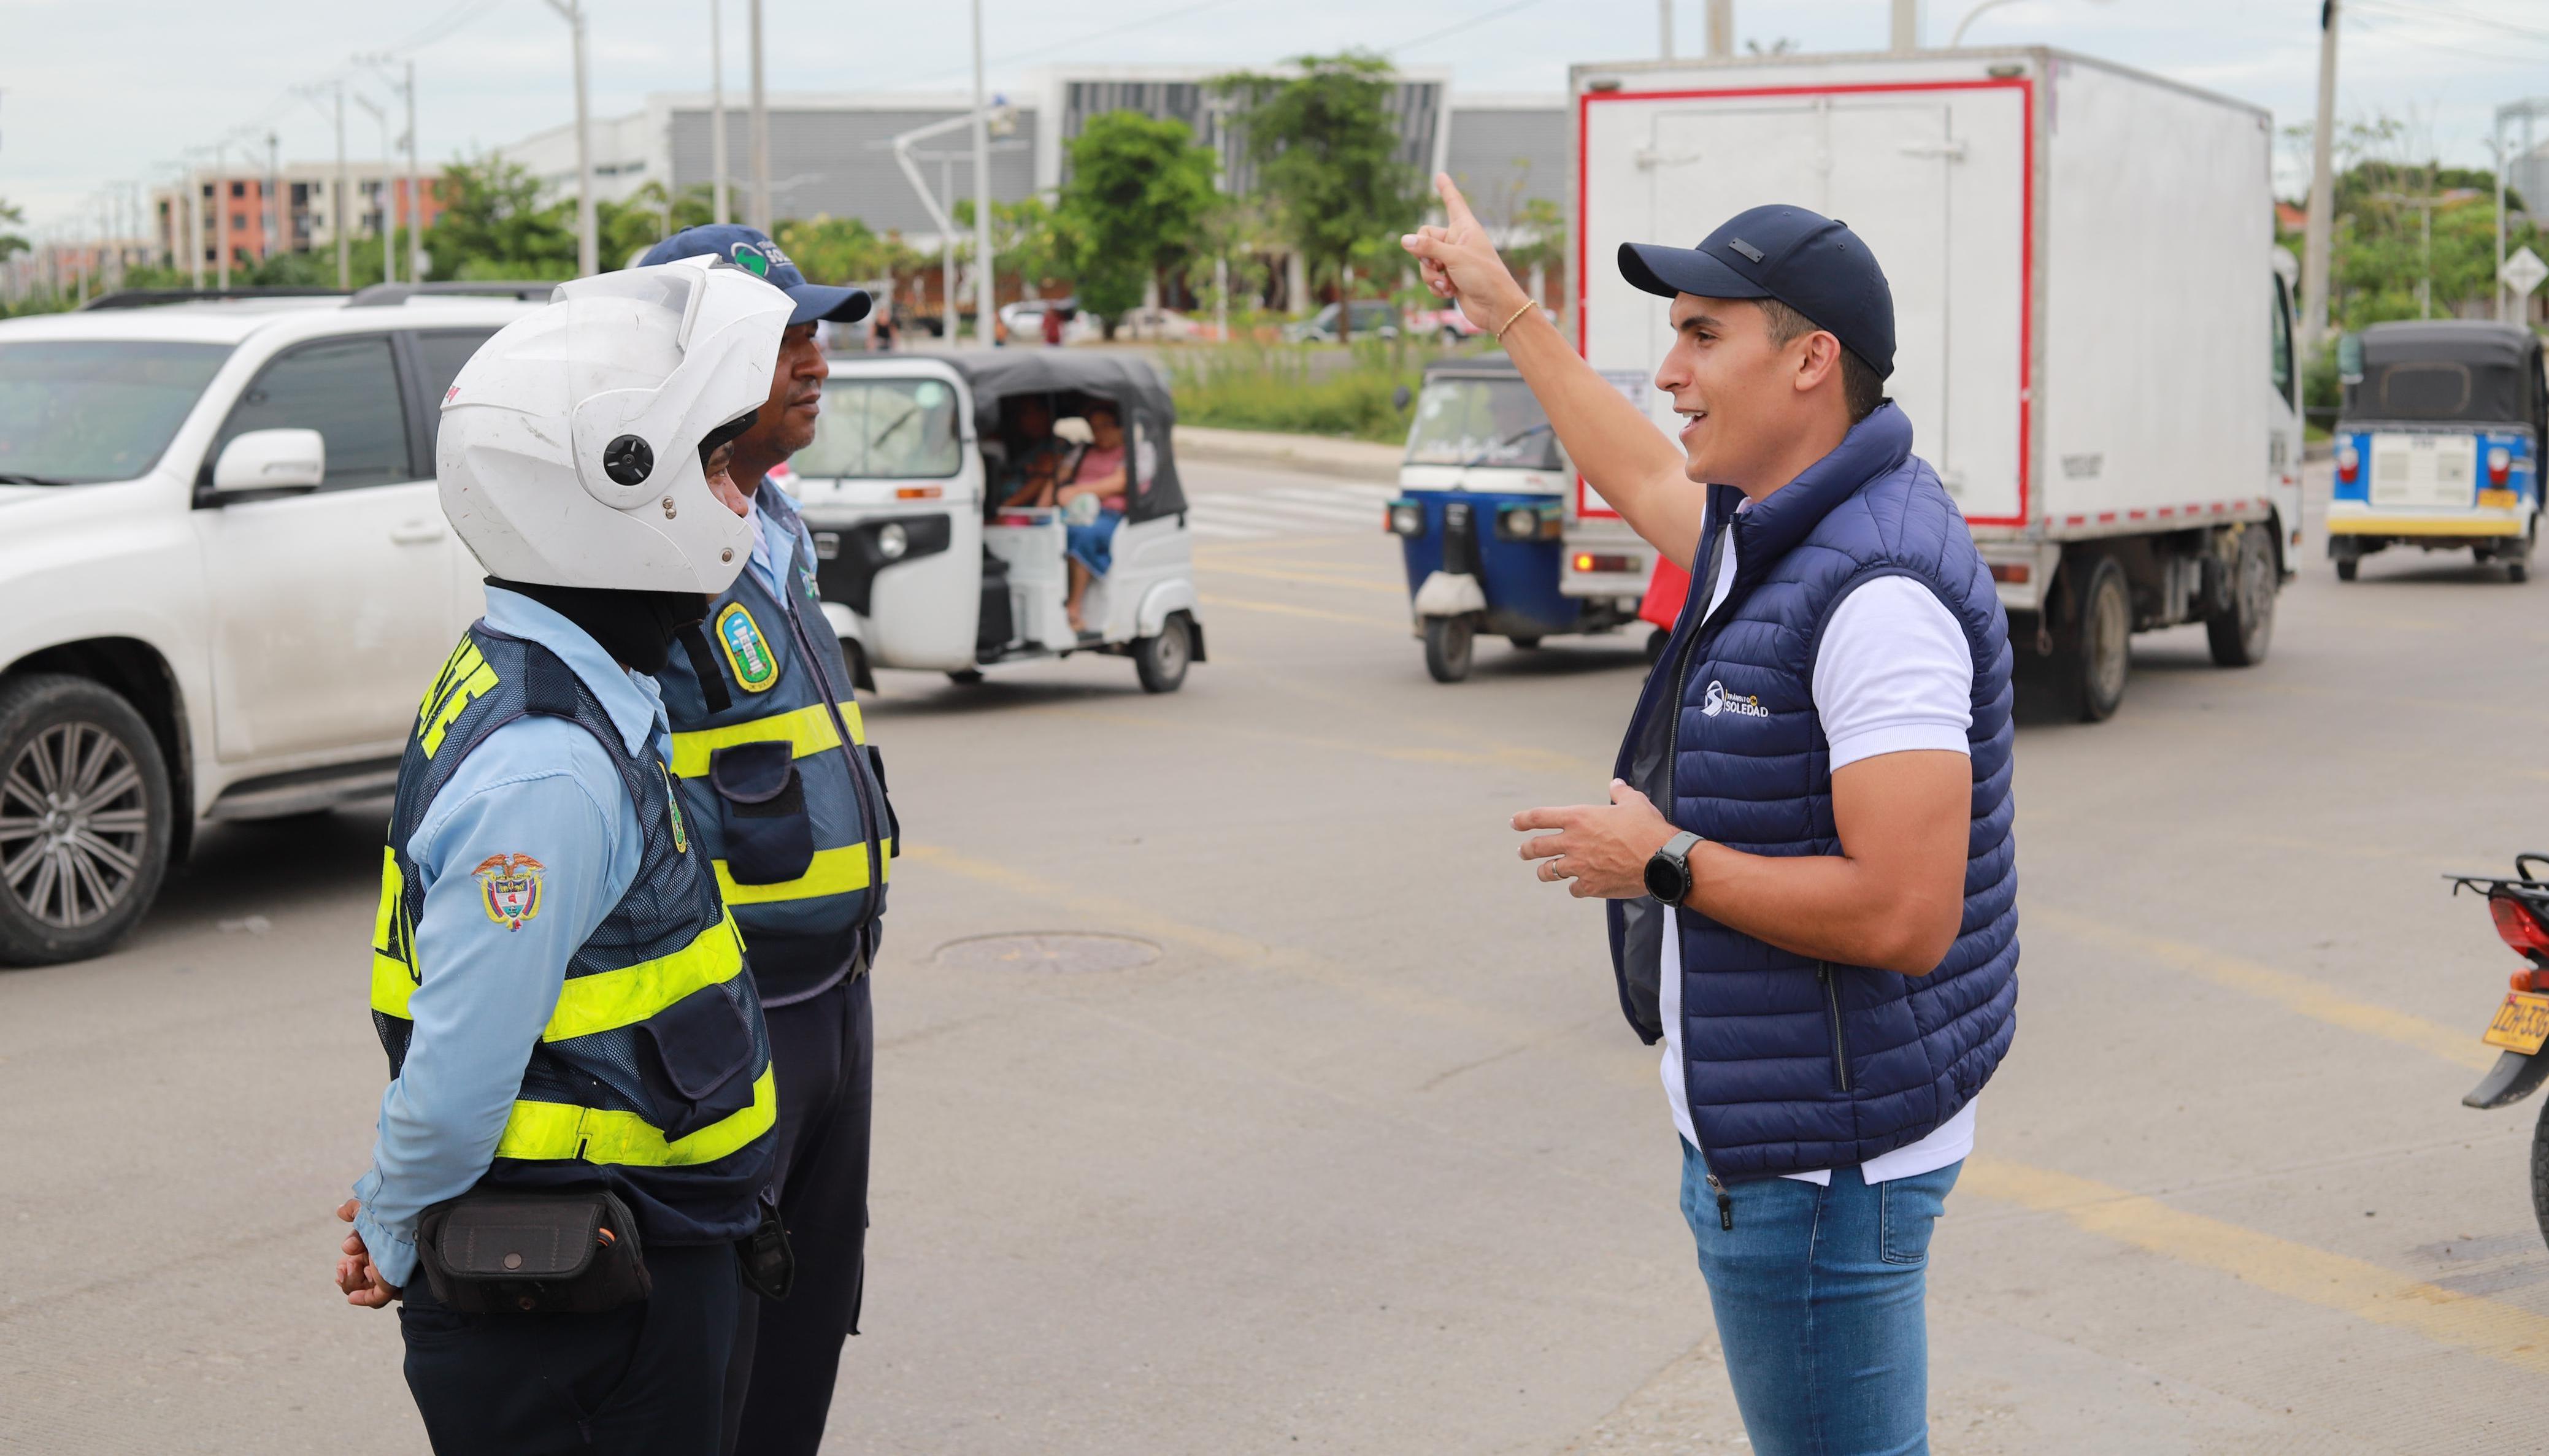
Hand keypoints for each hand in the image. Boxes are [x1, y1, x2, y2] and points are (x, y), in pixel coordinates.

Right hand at [334, 1197, 399, 1309]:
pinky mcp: (392, 1282)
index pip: (360, 1262)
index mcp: (379, 1245)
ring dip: (351, 1281)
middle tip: (347, 1263)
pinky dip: (362, 1299)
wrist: (403, 1217)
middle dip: (347, 1273)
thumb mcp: (367, 1209)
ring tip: (353, 1265)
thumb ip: (354, 1211)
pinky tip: (353, 1297)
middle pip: (361, 1277)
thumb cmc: (387, 1210)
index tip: (343, 1259)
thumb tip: (341, 1212)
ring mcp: (389, 1271)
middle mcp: (385, 1260)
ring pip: (364, 1288)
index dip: (346, 1265)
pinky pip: (376, 1299)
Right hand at [1400, 173, 1532, 335]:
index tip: (1440, 175)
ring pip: (1425, 262)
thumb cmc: (1484, 277)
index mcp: (1465, 228)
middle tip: (1436, 266)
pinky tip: (1447, 292)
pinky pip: (1430, 278)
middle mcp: (1458, 242)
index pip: (1453, 203)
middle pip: (1425, 238)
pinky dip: (1435, 286)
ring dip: (1430, 275)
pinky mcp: (1450, 279)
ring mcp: (1453, 261)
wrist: (1496, 308)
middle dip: (1425, 255)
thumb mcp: (1454, 258)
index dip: (1446, 190)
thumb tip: (1404, 240)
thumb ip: (1427, 248)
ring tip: (1446, 283)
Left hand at [1514, 780, 1680, 899]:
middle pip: (1536, 847)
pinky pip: (1573, 889)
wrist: (1661, 860)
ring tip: (1543, 872)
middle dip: (1526, 850)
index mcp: (1578, 818)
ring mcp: (1579, 866)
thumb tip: (1616, 784)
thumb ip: (1620, 793)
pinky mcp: (1591, 886)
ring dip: (1544, 872)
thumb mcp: (1634, 802)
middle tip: (1522, 852)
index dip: (1522, 820)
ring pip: (1548, 872)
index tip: (1514, 823)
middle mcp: (1573, 842)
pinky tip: (1579, 887)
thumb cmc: (1648, 828)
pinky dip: (1575, 888)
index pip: (1539, 817)